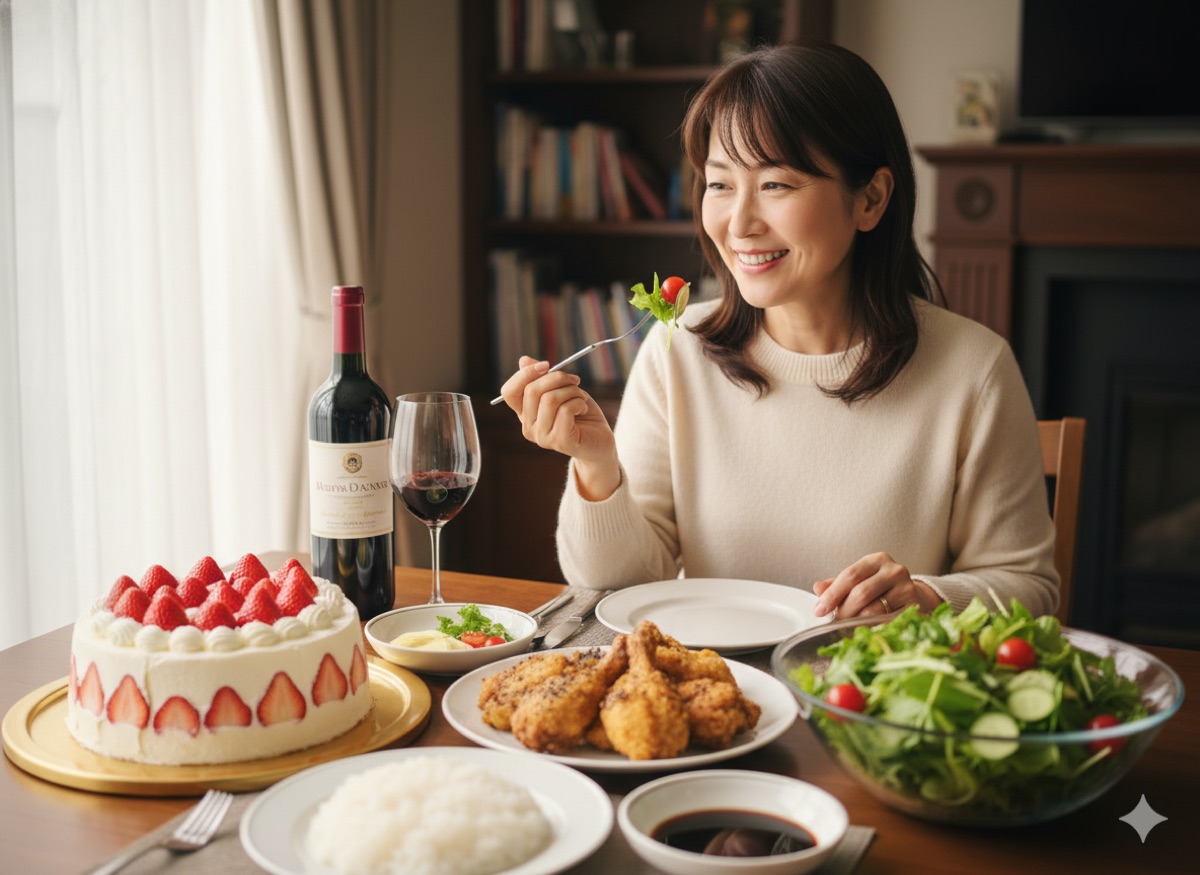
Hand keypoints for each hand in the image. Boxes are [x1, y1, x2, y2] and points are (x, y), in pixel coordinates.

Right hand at [498, 356, 620, 499]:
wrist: (600, 441)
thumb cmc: (580, 413)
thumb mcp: (561, 390)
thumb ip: (542, 378)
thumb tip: (524, 360)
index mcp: (525, 413)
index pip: (509, 391)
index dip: (525, 374)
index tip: (546, 365)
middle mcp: (528, 427)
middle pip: (532, 391)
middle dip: (557, 378)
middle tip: (574, 381)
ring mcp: (542, 437)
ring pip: (550, 399)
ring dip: (572, 391)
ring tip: (581, 398)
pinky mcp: (559, 442)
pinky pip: (565, 410)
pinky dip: (579, 402)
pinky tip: (583, 408)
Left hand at [812, 552, 942, 617]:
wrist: (916, 597)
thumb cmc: (882, 589)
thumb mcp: (860, 581)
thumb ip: (837, 584)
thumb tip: (818, 588)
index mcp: (876, 560)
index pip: (850, 575)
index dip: (832, 594)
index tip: (819, 610)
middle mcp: (894, 570)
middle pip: (861, 592)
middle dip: (843, 610)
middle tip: (834, 622)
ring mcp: (907, 587)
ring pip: (874, 610)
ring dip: (856, 621)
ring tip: (848, 627)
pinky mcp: (914, 606)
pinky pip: (887, 621)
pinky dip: (872, 628)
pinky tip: (865, 631)